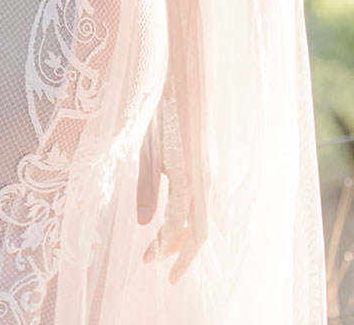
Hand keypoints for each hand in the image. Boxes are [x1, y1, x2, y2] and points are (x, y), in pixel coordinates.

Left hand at [135, 121, 207, 283]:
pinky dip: (190, 220)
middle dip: (177, 253)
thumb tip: (145, 224)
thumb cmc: (164, 117)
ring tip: (163, 248)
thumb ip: (147, 188)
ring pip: (201, 219)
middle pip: (196, 231)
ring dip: (183, 237)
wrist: (187, 88)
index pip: (177, 227)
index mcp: (188, 180)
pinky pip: (202, 204)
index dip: (162, 247)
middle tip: (155, 265)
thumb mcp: (148, 152)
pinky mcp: (207, 170)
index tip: (145, 260)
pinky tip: (176, 222)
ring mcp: (208, 176)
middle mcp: (204, 183)